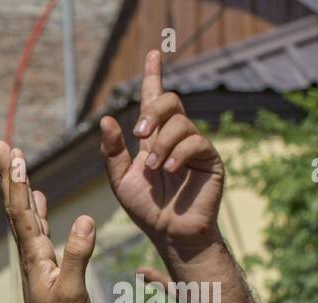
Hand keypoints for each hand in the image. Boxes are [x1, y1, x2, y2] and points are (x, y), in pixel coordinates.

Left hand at [0, 141, 94, 302]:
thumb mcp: (72, 291)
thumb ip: (77, 255)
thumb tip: (83, 219)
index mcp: (35, 254)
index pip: (20, 209)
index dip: (15, 178)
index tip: (8, 149)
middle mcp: (31, 253)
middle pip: (17, 206)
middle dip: (10, 174)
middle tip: (2, 145)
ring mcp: (37, 261)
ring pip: (26, 216)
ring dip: (22, 188)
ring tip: (18, 164)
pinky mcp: (45, 269)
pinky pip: (39, 231)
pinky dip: (38, 210)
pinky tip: (40, 200)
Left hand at [100, 51, 223, 256]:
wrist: (169, 234)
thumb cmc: (146, 209)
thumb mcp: (121, 180)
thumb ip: (113, 151)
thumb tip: (107, 119)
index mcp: (154, 138)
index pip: (154, 100)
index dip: (154, 76)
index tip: (152, 54)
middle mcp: (175, 137)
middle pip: (170, 102)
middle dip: (153, 111)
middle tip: (140, 133)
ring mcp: (194, 147)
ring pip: (181, 123)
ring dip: (162, 144)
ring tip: (154, 169)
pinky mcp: (210, 159)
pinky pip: (196, 142)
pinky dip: (178, 154)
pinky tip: (168, 171)